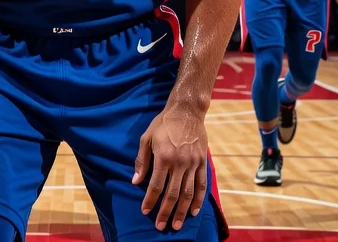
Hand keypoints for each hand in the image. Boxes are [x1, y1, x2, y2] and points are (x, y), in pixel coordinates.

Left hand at [132, 103, 208, 231]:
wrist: (187, 111)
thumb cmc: (163, 124)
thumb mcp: (146, 138)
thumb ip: (141, 161)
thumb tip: (135, 181)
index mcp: (163, 156)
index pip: (156, 185)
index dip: (150, 200)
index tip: (146, 212)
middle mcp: (179, 162)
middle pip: (172, 194)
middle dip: (166, 212)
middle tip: (161, 226)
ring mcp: (193, 163)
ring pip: (188, 193)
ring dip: (182, 211)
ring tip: (177, 225)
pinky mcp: (202, 163)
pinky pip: (202, 185)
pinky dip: (198, 200)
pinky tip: (194, 211)